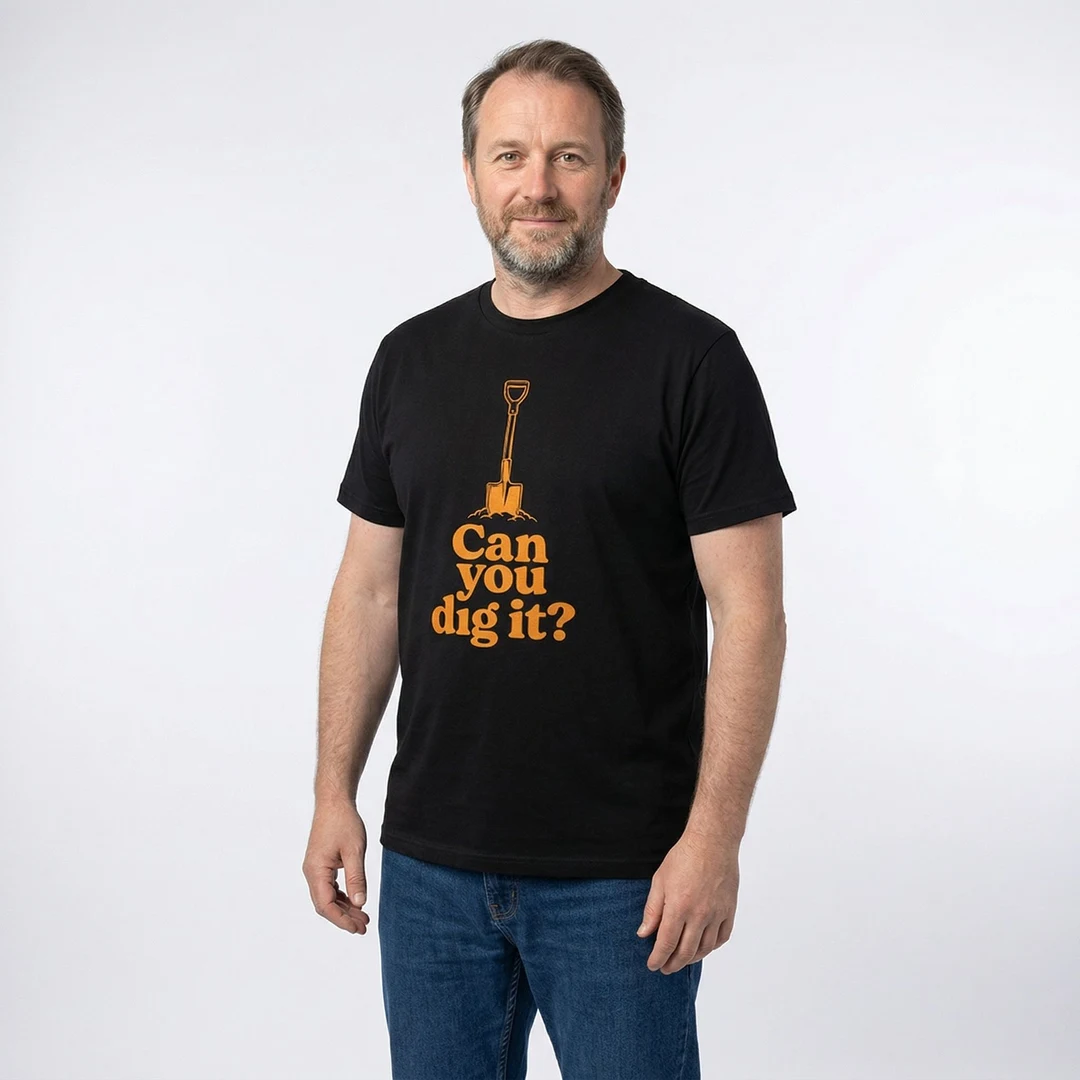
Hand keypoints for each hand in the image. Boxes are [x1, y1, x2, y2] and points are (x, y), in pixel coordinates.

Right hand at [302, 800, 370, 934]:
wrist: (334, 802)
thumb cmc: (343, 823)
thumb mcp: (354, 851)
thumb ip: (356, 878)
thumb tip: (360, 904)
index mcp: (316, 871)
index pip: (325, 905)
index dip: (341, 920)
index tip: (357, 928)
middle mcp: (311, 872)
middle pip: (325, 904)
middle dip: (344, 918)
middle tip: (364, 927)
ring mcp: (315, 869)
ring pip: (327, 897)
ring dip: (344, 908)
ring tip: (363, 917)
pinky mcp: (321, 864)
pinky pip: (329, 887)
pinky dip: (342, 896)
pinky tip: (355, 901)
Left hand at [636, 831, 738, 973]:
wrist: (712, 842)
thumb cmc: (683, 857)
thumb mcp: (659, 880)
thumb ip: (652, 910)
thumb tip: (644, 933)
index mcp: (678, 907)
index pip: (666, 943)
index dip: (658, 958)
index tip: (652, 965)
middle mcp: (699, 915)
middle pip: (685, 951)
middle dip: (673, 964)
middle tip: (665, 968)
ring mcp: (716, 914)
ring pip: (704, 948)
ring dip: (691, 958)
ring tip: (681, 960)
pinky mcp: (729, 910)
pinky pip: (722, 938)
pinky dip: (711, 947)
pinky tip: (703, 948)